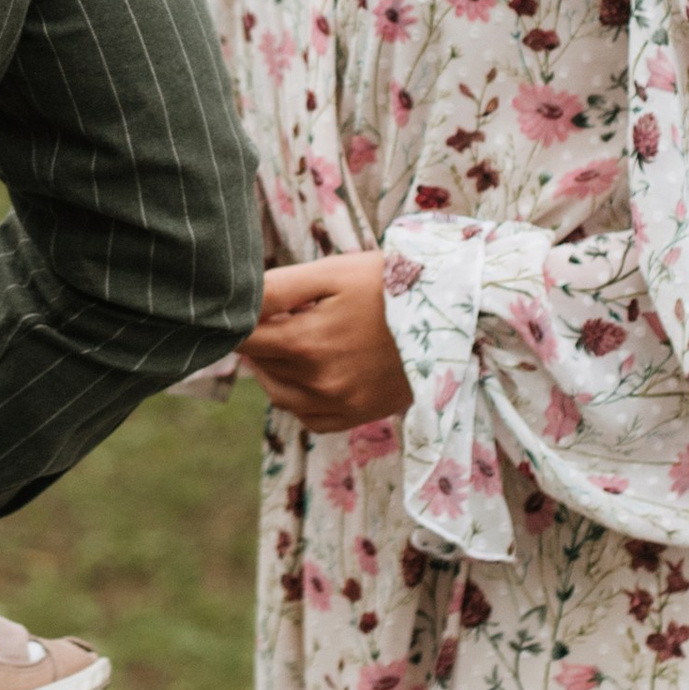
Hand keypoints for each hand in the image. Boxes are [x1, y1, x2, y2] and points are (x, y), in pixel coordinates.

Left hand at [238, 254, 411, 432]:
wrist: (451, 318)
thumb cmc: (388, 285)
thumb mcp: (332, 273)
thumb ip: (279, 288)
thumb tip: (237, 299)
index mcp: (305, 342)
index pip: (242, 339)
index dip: (238, 319)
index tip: (246, 305)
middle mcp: (317, 382)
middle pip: (260, 363)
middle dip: (260, 339)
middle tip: (281, 313)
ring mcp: (338, 405)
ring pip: (278, 394)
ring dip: (274, 368)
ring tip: (295, 339)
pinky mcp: (356, 416)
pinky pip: (308, 417)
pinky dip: (299, 397)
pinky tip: (314, 371)